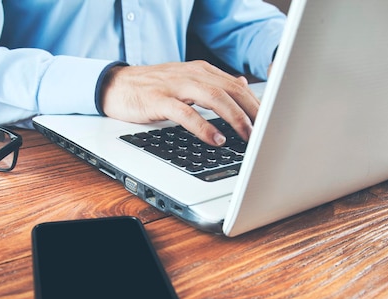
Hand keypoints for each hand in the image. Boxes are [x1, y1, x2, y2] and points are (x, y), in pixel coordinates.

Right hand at [100, 61, 259, 145]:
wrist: (116, 85)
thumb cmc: (153, 88)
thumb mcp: (187, 82)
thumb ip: (214, 84)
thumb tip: (242, 85)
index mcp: (201, 71)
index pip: (237, 86)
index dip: (256, 104)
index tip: (271, 122)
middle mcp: (192, 74)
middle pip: (230, 91)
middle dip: (252, 112)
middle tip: (266, 132)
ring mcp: (175, 86)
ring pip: (214, 98)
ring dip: (234, 118)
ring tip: (247, 136)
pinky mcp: (159, 100)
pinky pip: (186, 113)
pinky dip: (204, 127)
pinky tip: (215, 139)